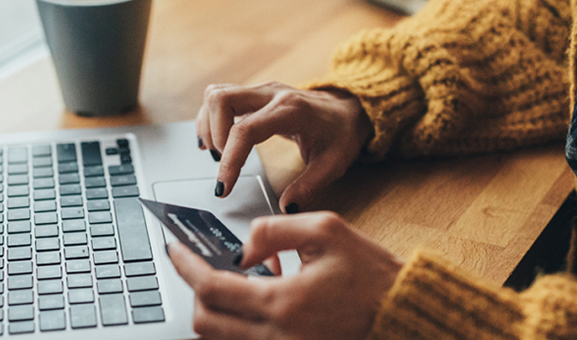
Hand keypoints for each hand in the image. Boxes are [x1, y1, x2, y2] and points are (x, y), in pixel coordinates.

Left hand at [168, 212, 402, 339]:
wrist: (402, 313)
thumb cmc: (372, 275)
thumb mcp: (327, 230)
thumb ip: (273, 230)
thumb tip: (241, 248)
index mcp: (283, 303)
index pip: (211, 287)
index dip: (186, 266)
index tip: (174, 250)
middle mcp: (276, 336)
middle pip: (205, 321)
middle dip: (196, 290)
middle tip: (203, 264)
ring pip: (219, 338)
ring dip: (215, 308)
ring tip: (239, 279)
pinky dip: (236, 324)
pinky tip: (257, 299)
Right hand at [196, 82, 370, 212]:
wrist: (348, 109)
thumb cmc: (340, 134)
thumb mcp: (333, 164)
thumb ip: (309, 187)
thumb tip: (286, 207)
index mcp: (291, 110)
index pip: (245, 130)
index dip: (229, 160)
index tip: (224, 187)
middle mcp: (271, 94)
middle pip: (221, 99)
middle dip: (213, 135)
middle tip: (222, 162)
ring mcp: (260, 90)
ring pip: (216, 94)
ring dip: (208, 125)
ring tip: (218, 153)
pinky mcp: (253, 94)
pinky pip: (220, 97)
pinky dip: (210, 118)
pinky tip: (215, 141)